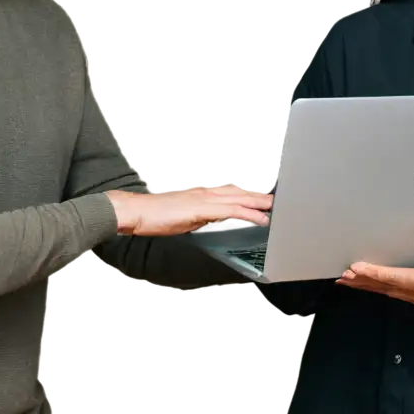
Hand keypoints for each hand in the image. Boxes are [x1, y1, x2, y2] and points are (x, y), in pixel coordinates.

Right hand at [106, 184, 272, 236]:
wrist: (138, 211)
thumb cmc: (155, 215)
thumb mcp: (182, 217)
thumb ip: (198, 217)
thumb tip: (210, 220)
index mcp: (199, 195)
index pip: (228, 193)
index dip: (245, 195)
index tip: (259, 198)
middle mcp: (205, 193)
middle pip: (237, 193)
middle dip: (256, 197)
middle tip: (274, 200)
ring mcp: (205, 200)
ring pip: (238, 199)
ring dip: (257, 203)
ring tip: (273, 207)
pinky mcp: (203, 209)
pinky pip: (231, 211)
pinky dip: (248, 214)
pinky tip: (260, 218)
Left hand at [336, 221, 413, 317]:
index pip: (394, 276)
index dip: (375, 272)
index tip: (357, 268)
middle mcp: (413, 291)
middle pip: (382, 285)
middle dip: (362, 280)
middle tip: (343, 275)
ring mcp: (411, 297)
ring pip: (383, 291)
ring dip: (364, 285)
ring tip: (345, 281)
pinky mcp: (411, 298)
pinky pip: (388, 293)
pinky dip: (373, 289)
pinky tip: (362, 286)